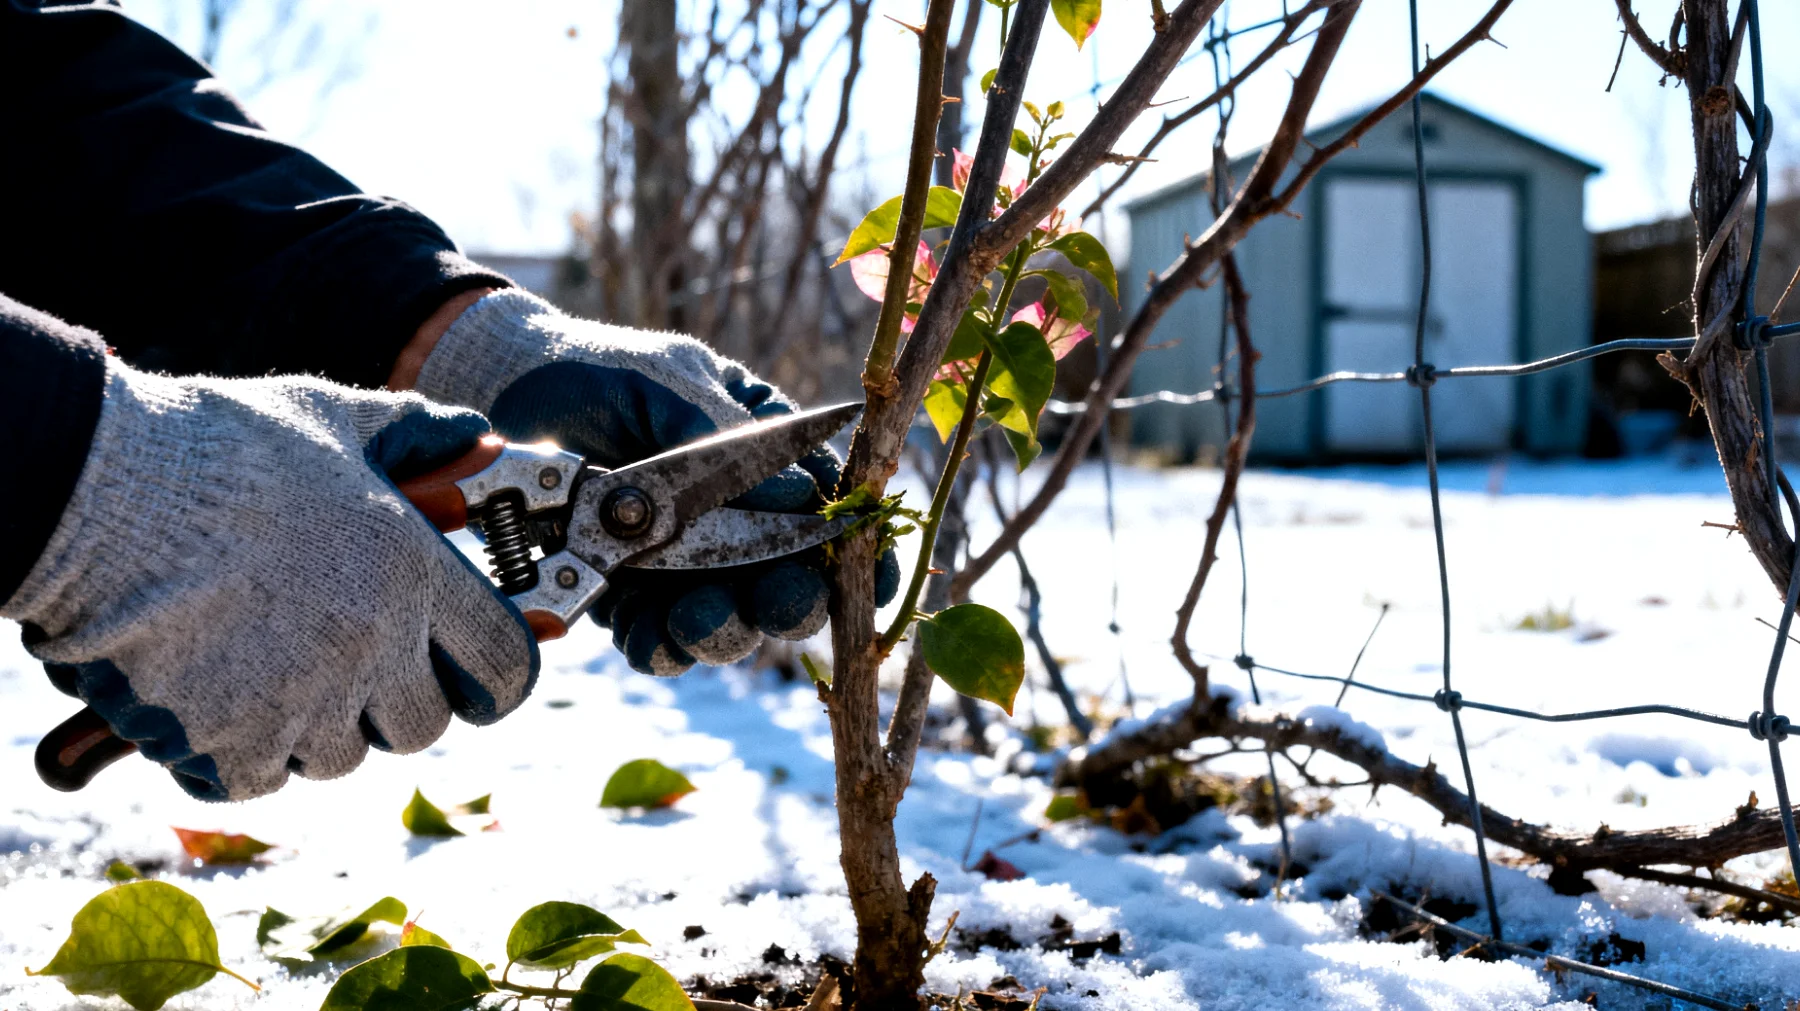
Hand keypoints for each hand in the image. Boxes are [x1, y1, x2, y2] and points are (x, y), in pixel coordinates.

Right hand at [5, 362, 537, 800]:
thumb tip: (473, 435)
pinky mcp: (227, 743)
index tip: (471, 675)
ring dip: (311, 725)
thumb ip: (415, 434)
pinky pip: (256, 778)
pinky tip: (208, 692)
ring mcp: (301, 703)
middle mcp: (372, 648)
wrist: (93, 490)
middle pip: (420, 726)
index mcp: (414, 575)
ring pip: (338, 756)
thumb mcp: (332, 418)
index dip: (493, 676)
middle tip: (345, 662)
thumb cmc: (215, 448)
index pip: (505, 667)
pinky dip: (235, 751)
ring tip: (263, 661)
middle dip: (392, 703)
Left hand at [408, 288, 897, 674]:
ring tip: (694, 619)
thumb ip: (723, 438)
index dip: (862, 554)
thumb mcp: (667, 384)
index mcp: (769, 457)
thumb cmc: (597, 372)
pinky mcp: (629, 599)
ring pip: (728, 624)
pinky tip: (647, 634)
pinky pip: (657, 642)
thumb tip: (800, 495)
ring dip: (721, 631)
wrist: (501, 393)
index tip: (869, 580)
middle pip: (789, 583)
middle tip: (774, 604)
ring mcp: (684, 566)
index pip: (833, 511)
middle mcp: (737, 521)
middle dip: (788, 603)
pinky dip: (658, 647)